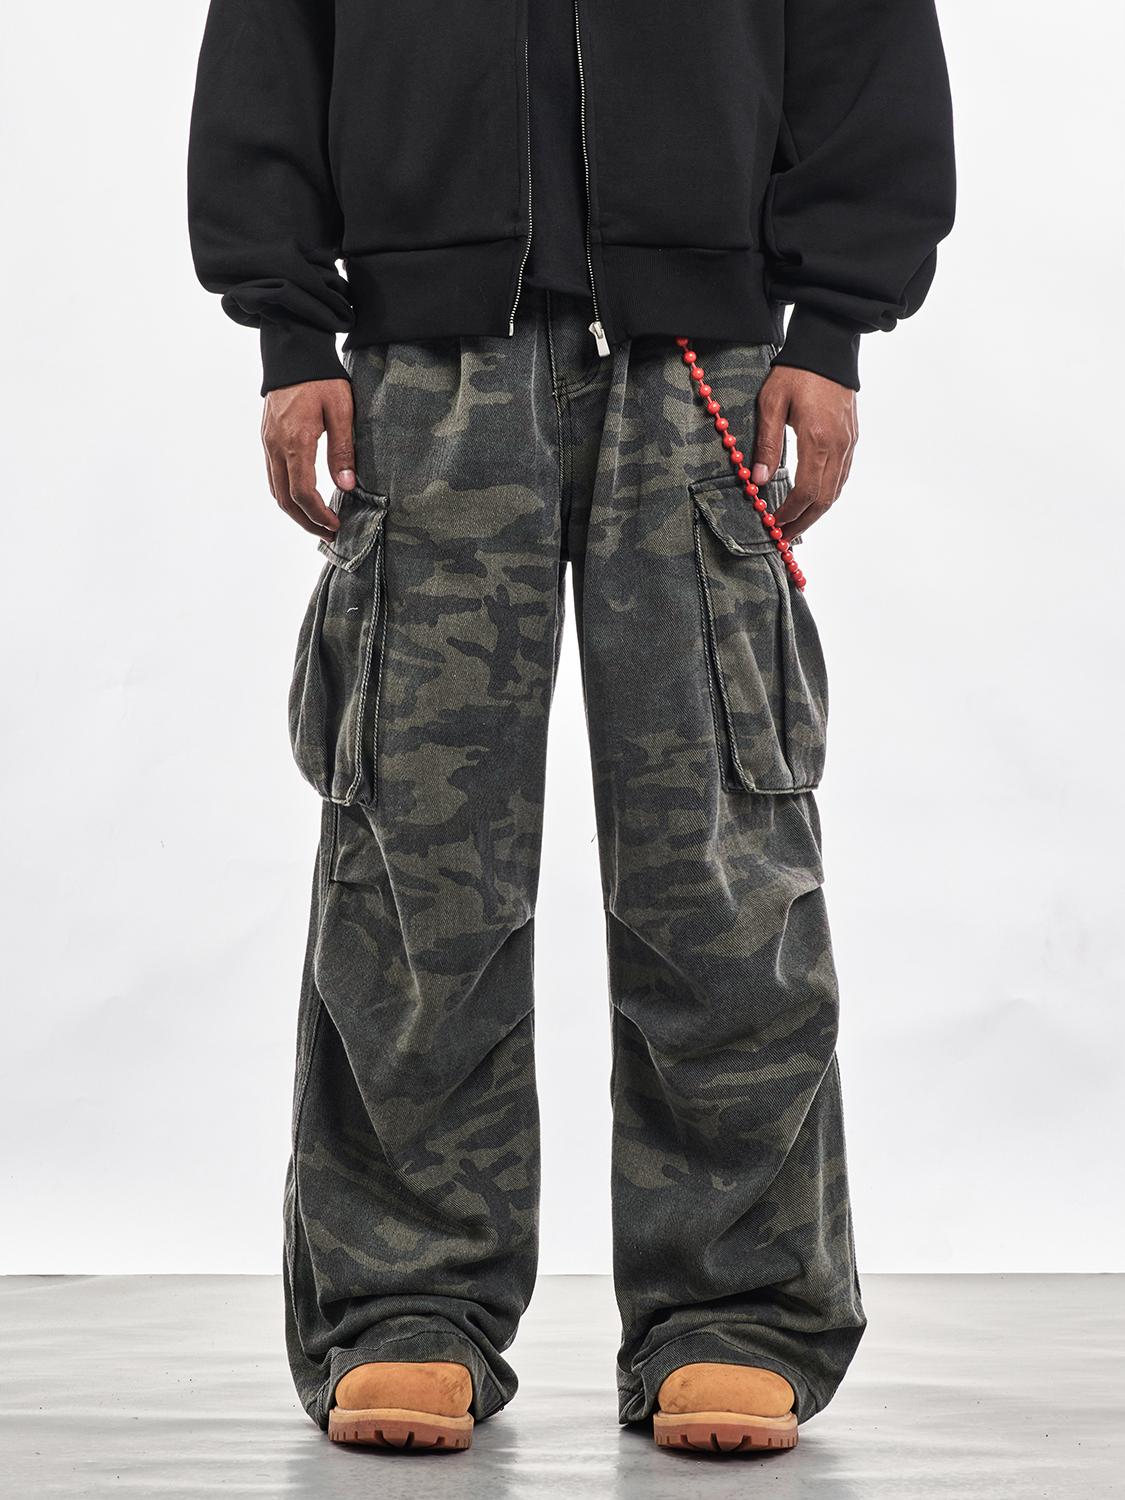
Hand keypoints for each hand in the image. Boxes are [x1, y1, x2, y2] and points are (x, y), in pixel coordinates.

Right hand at [261, 379, 355, 537]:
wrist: (293, 351)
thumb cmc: (321, 378)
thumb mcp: (341, 410)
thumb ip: (342, 450)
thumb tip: (347, 485)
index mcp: (295, 441)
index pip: (302, 492)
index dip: (319, 514)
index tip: (336, 525)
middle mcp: (275, 446)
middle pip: (285, 499)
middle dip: (306, 521)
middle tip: (328, 533)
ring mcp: (267, 442)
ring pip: (275, 490)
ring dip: (295, 511)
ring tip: (317, 522)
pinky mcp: (267, 438)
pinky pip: (273, 476)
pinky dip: (287, 494)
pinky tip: (304, 499)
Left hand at [751, 367, 857, 541]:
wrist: (828, 346)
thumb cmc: (795, 372)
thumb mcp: (771, 404)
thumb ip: (766, 445)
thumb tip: (758, 482)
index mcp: (818, 439)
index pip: (806, 491)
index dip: (790, 512)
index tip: (773, 523)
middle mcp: (839, 445)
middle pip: (824, 499)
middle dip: (803, 521)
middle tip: (783, 536)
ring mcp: (849, 442)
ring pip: (836, 490)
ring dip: (816, 512)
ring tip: (795, 524)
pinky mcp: (852, 437)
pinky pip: (842, 476)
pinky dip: (828, 494)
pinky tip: (813, 500)